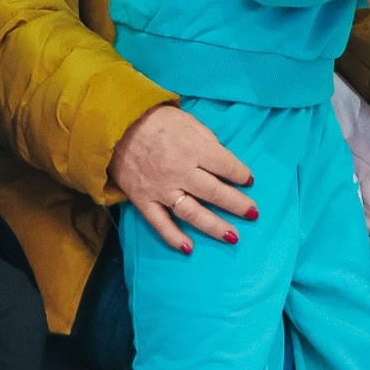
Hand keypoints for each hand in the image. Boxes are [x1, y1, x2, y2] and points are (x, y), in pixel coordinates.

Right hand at [109, 102, 255, 253]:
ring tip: (233, 237)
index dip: (241, 174)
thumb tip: (225, 163)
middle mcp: (181, 172)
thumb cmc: (156, 121)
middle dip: (238, 205)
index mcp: (194, 149)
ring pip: (193, 213)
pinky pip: (160, 223)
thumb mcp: (188, 121)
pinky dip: (174, 237)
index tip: (249, 180)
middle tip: (253, 213)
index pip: (227, 166)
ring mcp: (162, 189)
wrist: (116, 126)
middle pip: (215, 193)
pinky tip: (189, 248)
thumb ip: (208, 142)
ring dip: (215, 227)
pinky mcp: (144, 200)